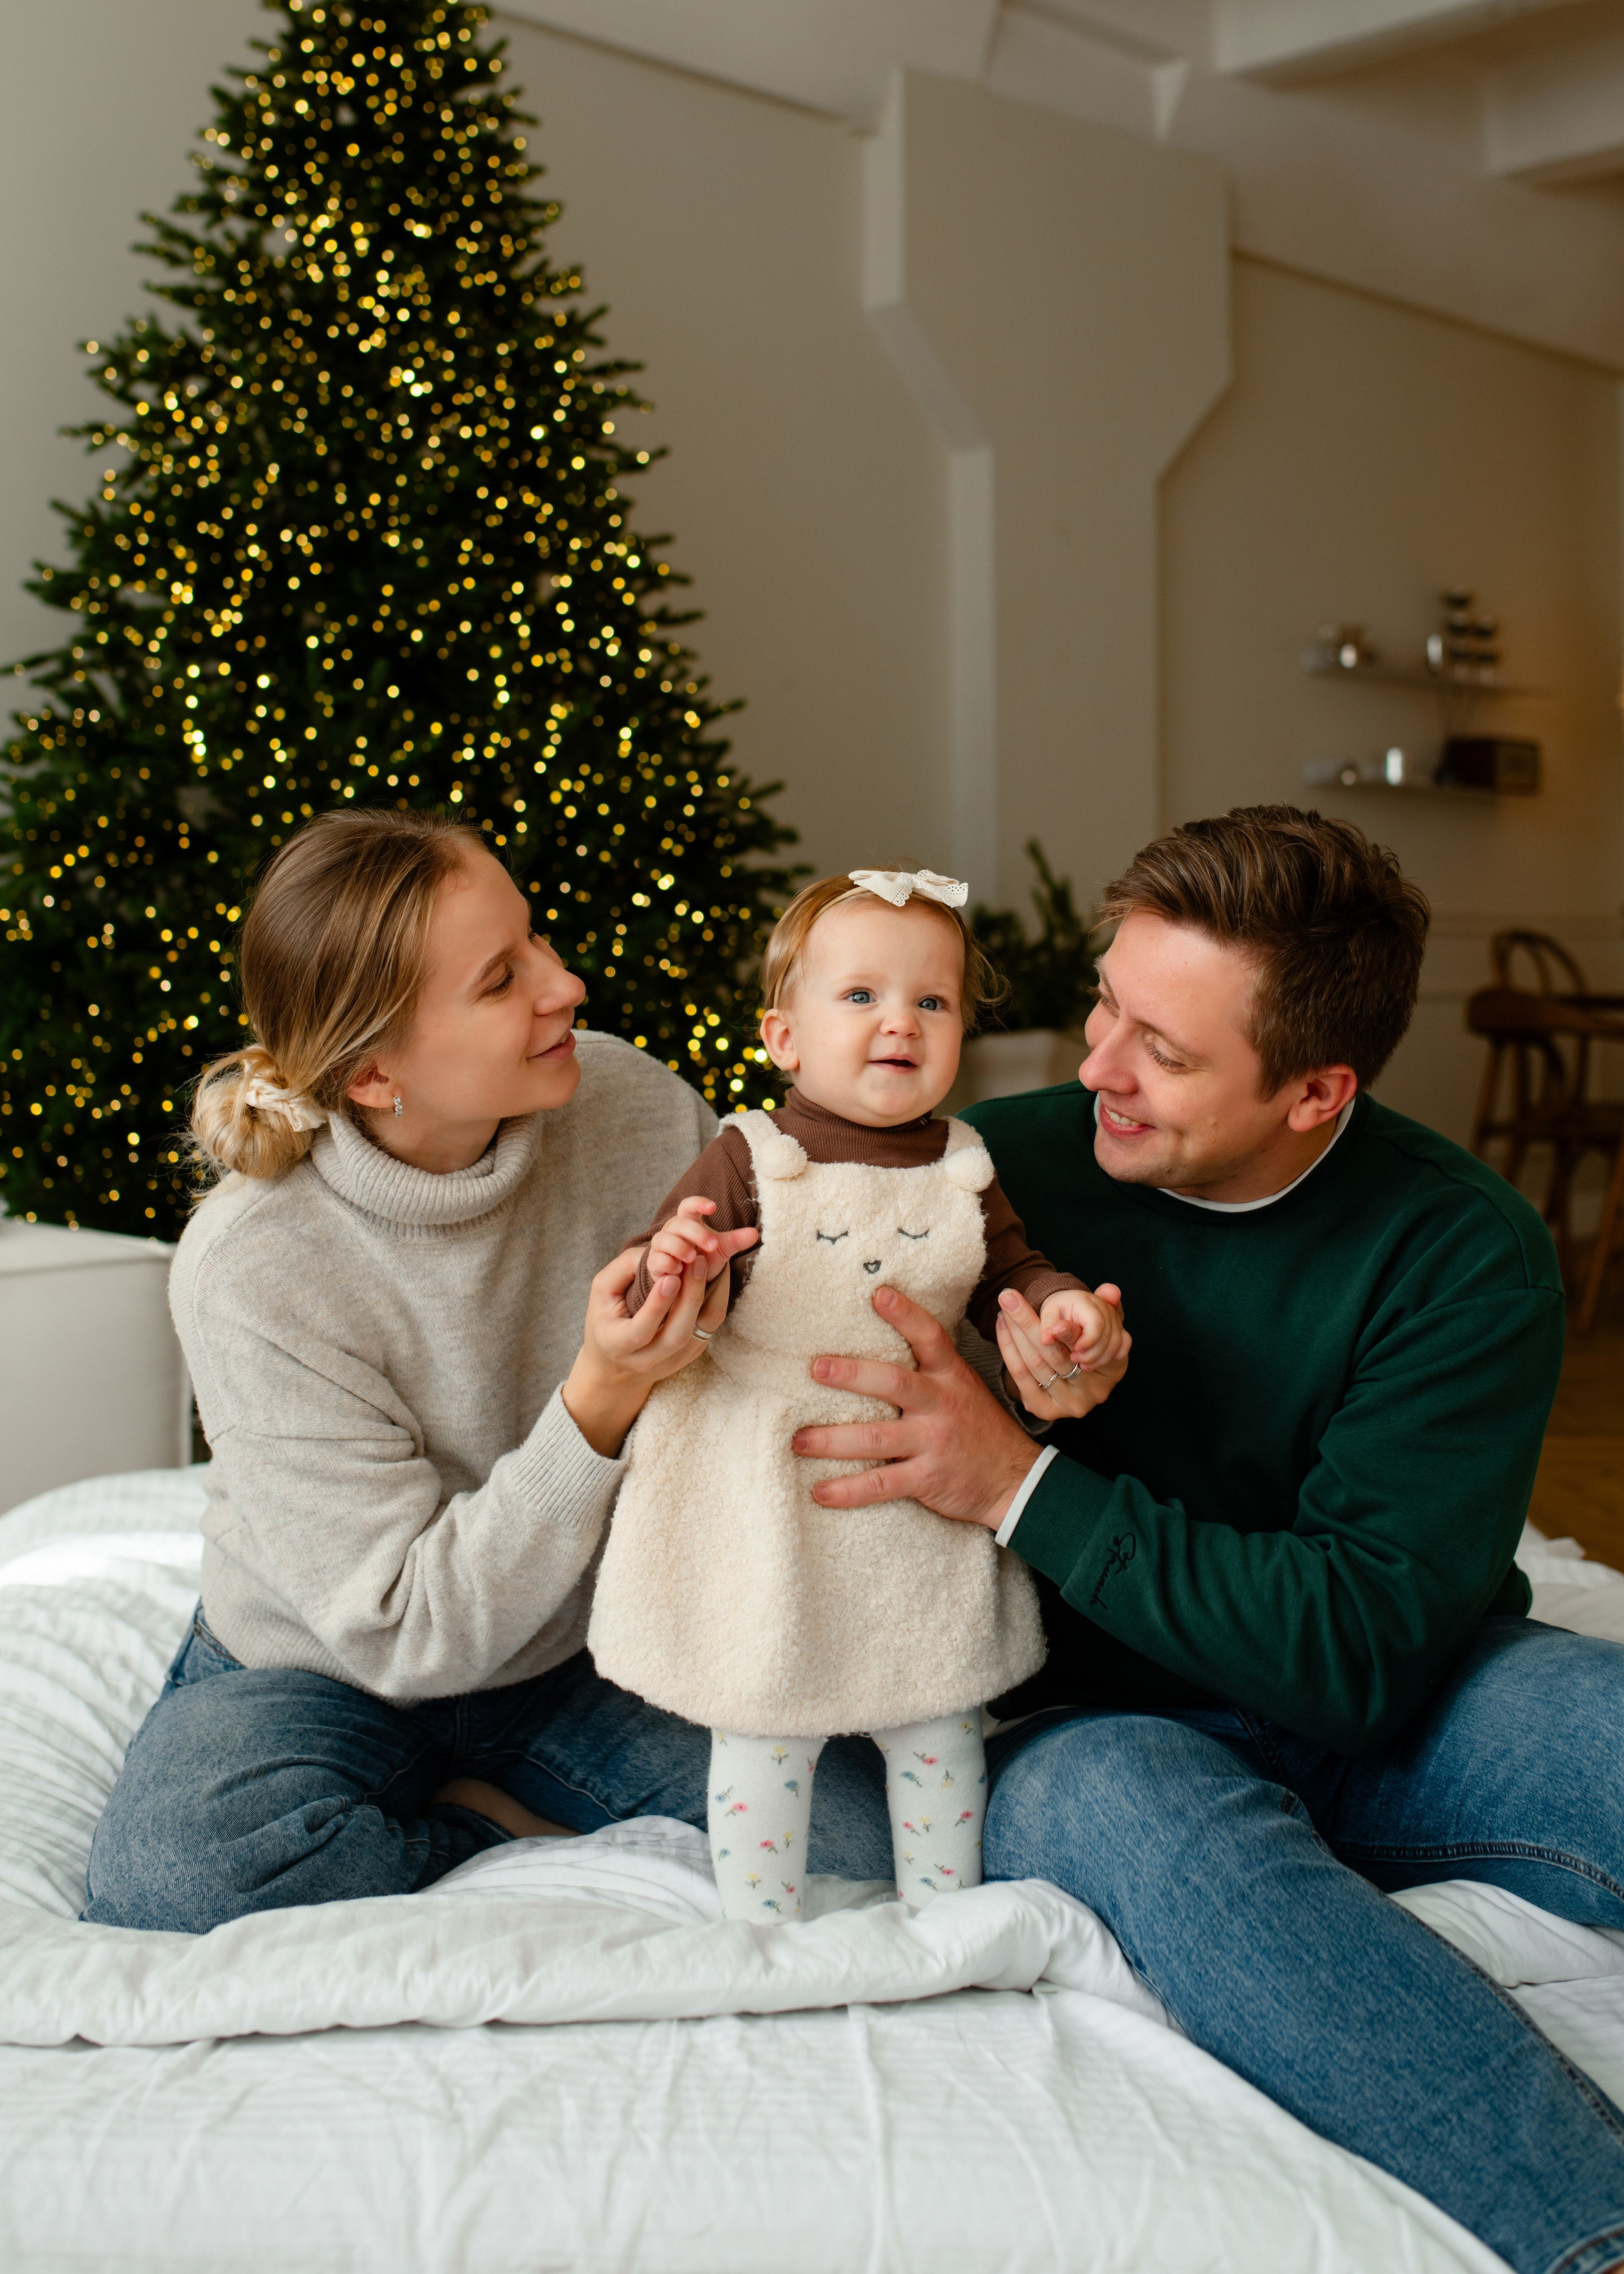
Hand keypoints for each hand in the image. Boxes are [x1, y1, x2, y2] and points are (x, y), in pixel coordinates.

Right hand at [561, 1245, 727, 1456]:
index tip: (669, 1278)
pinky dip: (716, 1300)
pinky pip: (710, 1327)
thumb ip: (623, 1269)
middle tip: (697, 1262)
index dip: (656, 1307)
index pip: (640, 1332)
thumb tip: (656, 1251)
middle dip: (690, 1298)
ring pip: (699, 1332)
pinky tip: (716, 1275)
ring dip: (710, 1297)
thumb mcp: (602, 1292)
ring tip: (709, 1264)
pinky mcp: (692, 1354)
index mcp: (617, 1346)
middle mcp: (646, 1360)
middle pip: (676, 1336)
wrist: (616, 1361)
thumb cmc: (606, 1317)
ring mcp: (673, 1361)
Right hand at [643, 1196, 757, 1293]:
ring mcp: (660, 1247)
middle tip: (713, 1245)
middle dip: (695, 1233)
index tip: (713, 1207)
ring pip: (663, 1239)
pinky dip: (668, 1263)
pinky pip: (656, 1259)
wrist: (689, 1283)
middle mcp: (671, 1231)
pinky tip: (680, 1271)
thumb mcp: (721, 1249)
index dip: (698, 1203)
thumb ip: (736, 1241)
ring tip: (694, 1258)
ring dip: (679, 1247)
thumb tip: (755, 1233)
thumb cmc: (703, 1260)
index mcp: (688, 1222)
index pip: (688, 1206)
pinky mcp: (654, 1263)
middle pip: (678, 1223)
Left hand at [790, 1284, 1040, 1529]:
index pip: (930, 1337)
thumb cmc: (977, 1427)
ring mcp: (933, 1442)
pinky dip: (848, 1490)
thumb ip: (927, 1369)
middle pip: (893, 1383)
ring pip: (876, 1438)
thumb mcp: (961, 1387)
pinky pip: (881, 1484)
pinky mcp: (927, 1478)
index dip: (906, 1315)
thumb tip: (875, 1343)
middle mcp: (940, 1404)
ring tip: (798, 1440)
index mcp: (949, 1376)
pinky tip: (820, 1492)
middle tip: (816, 1369)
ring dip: (832, 1440)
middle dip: (852, 1374)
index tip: (879, 1293)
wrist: (1015, 1479)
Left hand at [998, 1285, 1129, 1426]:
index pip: (1084, 1345)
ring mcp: (1070, 1404)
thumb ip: (1107, 1306)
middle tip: (1008, 1298)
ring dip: (1015, 1333)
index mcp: (1115, 1368)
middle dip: (1028, 1322)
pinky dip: (1008, 1349)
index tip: (1039, 1302)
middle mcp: (1095, 1391)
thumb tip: (1110, 1289)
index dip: (1064, 1327)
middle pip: (1055, 1353)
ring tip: (1004, 1308)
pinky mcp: (1046, 1409)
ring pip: (1035, 1363)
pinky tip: (1003, 1327)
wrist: (1071, 1376)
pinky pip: (1021, 1376)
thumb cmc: (1087, 1342)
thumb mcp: (1101, 1324)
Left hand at [1035, 1284, 1128, 1373]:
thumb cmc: (1056, 1312)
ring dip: (1101, 1358)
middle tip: (1075, 1359)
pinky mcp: (1119, 1328)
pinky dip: (1114, 1355)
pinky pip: (1125, 1343)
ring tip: (1082, 1365)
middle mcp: (1104, 1306)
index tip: (1075, 1352)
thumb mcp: (1048, 1316)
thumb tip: (1046, 1339)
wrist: (1066, 1306)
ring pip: (1117, 1342)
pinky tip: (1099, 1362)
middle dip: (1093, 1353)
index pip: (1096, 1322)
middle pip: (1109, 1335)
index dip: (1088, 1341)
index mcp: (1085, 1301)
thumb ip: (1047, 1326)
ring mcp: (1114, 1317)